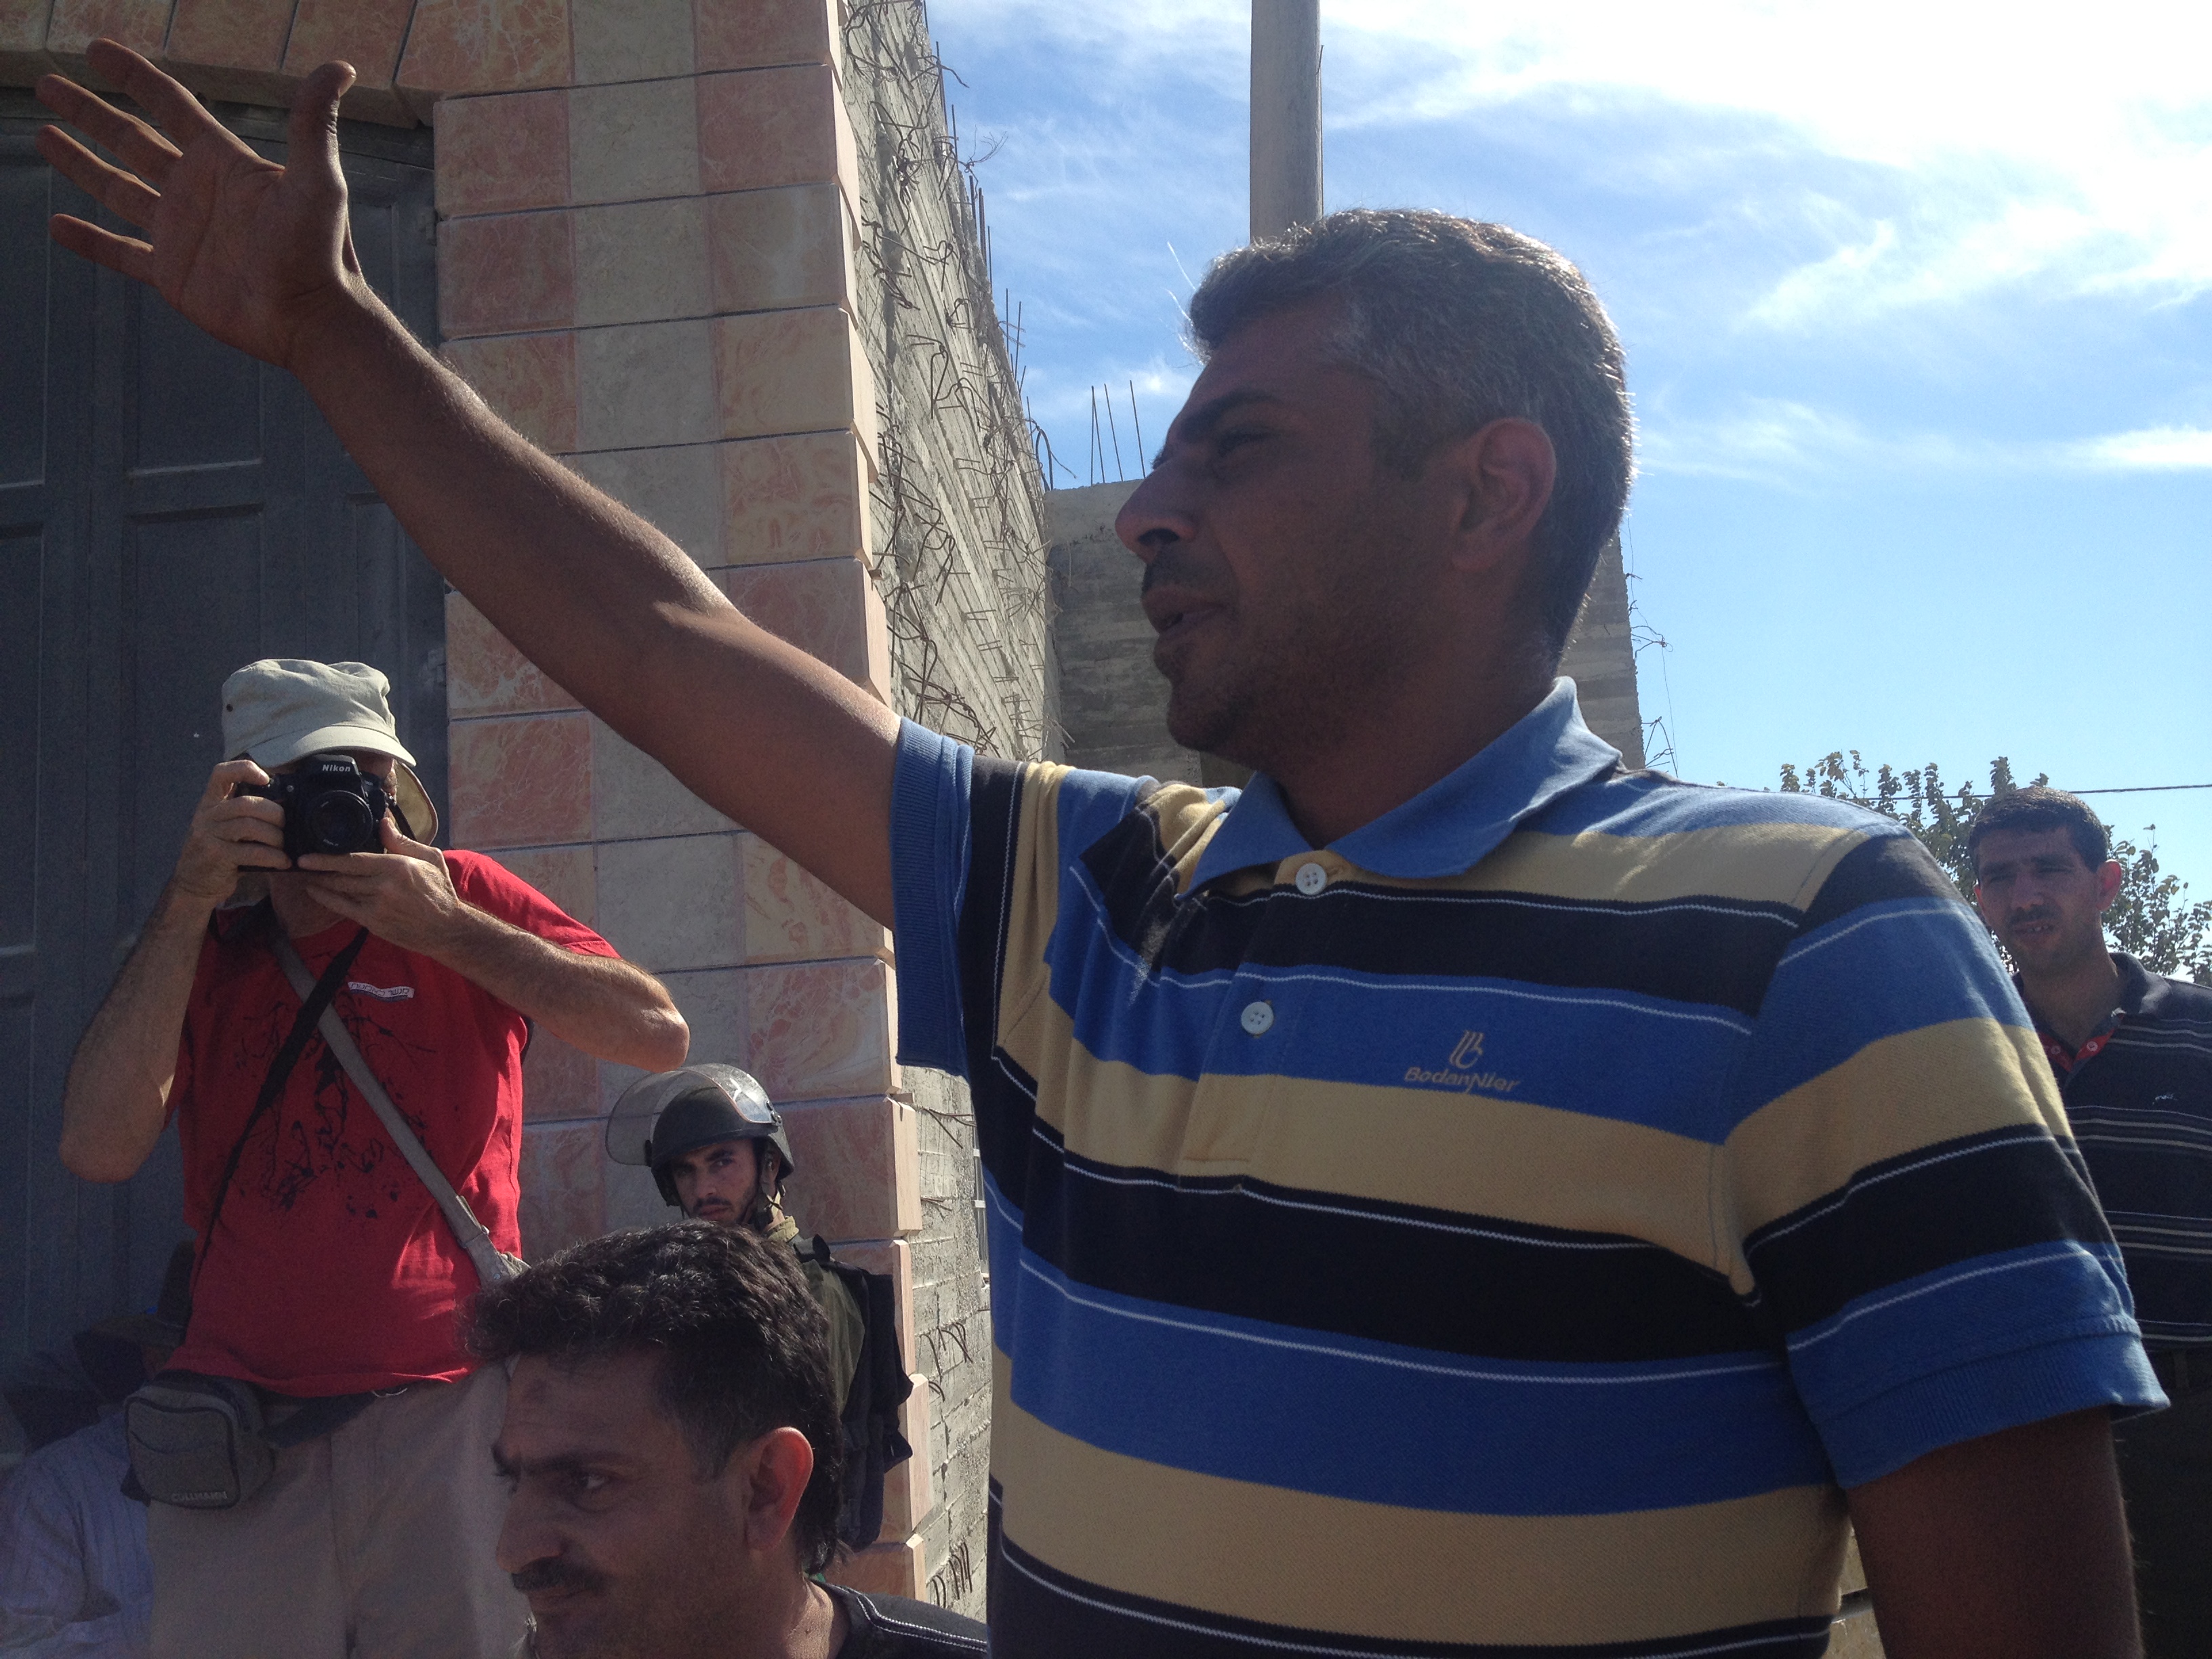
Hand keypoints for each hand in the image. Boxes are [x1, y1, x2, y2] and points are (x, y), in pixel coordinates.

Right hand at [36, 40, 368, 372]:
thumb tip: (342, 67)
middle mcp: (197, 192)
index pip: (171, 105)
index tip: (96, 50)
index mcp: (224, 164)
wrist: (311, 321)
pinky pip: (120, 252)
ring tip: (43, 135)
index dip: (134, 76)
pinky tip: (58, 226)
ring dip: (81, 163)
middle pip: (131, 140)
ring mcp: (181, 233)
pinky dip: (90, 241)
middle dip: (89, 112)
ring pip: (117, 188)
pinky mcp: (172, 275)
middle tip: (48, 84)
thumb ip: (315, 124)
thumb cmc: (320, 252)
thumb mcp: (319, 181)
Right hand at [173, 758, 287, 904]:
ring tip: (283, 847)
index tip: (266, 778)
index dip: (244, 769)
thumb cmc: (218, 853)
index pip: (221, 773)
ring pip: (251, 826)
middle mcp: (207, 815)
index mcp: (210, 803)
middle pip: (247, 803)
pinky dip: (274, 857)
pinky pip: (253, 852)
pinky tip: (283, 862)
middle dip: (274, 813)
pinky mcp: (217, 856)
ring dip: (276, 837)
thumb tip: (285, 803)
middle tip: (284, 826)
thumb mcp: (224, 827)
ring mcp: (209, 835)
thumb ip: (244, 813)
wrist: (193, 884)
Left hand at [295, 819, 469, 956]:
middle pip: (341, 876)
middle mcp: (384, 886)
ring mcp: (377, 906)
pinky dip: (326, 899)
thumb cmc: (439, 891)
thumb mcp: (429, 859)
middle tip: (300, 863)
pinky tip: (315, 892)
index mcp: (397, 867)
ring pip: (340, 891)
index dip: (326, 858)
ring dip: (320, 883)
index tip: (307, 856)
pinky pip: (343, 909)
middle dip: (317, 870)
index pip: (354, 860)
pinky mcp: (374, 922)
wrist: (447, 928)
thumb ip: (402, 842)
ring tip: (306, 875)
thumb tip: (382, 823)